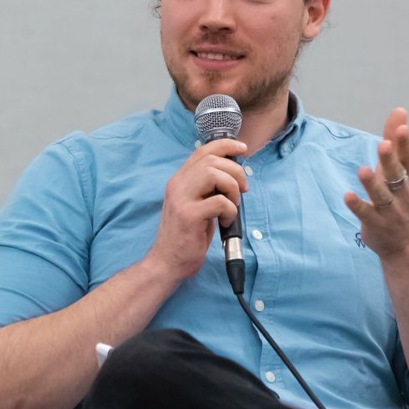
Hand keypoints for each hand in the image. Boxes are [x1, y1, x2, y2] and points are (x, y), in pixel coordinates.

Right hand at [144, 138, 248, 280]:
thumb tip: (232, 175)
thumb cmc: (185, 236)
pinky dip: (230, 211)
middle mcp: (177, 185)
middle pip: (212, 160)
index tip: (242, 149)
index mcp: (179, 181)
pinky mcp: (189, 215)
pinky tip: (225, 222)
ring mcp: (181, 199)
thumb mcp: (194, 204)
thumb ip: (206, 188)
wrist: (167, 262)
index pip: (202, 151)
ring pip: (214, 174)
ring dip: (232, 189)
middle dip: (235, 172)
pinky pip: (220, 201)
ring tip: (232, 206)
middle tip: (242, 190)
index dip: (225, 145)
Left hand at [344, 108, 408, 259]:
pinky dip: (357, 205)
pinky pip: (366, 214)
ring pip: (382, 195)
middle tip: (383, 144)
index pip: (407, 158)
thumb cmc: (399, 199)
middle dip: (390, 160)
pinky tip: (347, 196)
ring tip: (363, 170)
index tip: (401, 127)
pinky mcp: (376, 224)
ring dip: (372, 184)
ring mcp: (390, 210)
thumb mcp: (399, 171)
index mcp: (406, 178)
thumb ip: (395, 142)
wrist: (406, 244)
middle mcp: (400, 193)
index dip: (404, 144)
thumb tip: (399, 110)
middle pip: (396, 174)